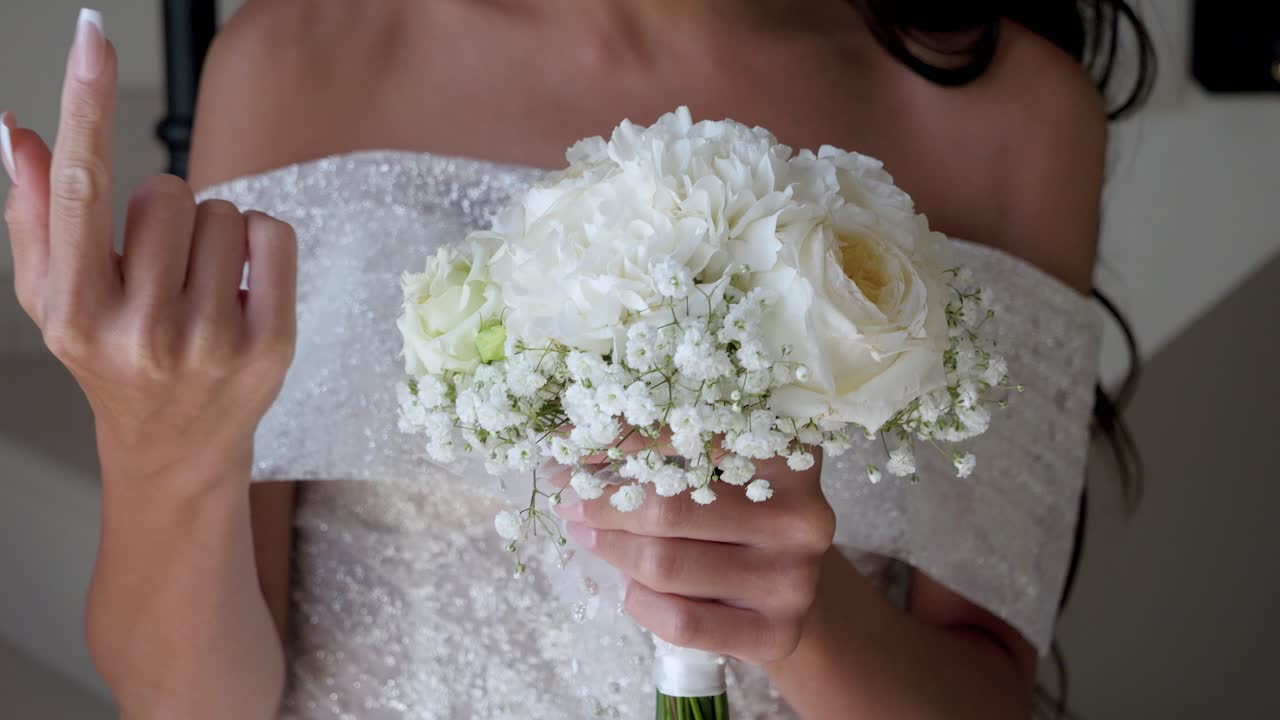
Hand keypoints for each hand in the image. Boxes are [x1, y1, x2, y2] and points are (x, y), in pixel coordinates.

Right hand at [3, 12, 296, 484]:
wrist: (175, 448)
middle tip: (159, 268)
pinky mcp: (269, 345)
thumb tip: (16, 132)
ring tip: (196, 285)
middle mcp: (140, 329)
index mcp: (77, 311)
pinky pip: (272, 233)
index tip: (92, 36)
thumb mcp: (55, 300)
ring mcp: (210, 340)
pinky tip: (239, 286)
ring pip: (221, 210)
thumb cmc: (112, 362)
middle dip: (164, 213)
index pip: (80, 188)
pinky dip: (258, 243)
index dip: (86, 103)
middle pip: (166, 190)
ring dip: (211, 233)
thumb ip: (34, 216)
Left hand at [554, 451, 834, 664]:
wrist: (788, 586)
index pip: (690, 437)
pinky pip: (679, 620)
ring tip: (588, 534)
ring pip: (666, 565)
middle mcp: (802, 516)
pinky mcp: (777, 633)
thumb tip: (571, 444)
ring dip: (611, 549)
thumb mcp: (718, 468)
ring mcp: (794, 580)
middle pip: (670, 508)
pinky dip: (639, 601)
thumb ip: (665, 449)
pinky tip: (630, 586)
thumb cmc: (738, 514)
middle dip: (604, 505)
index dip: (619, 439)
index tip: (569, 445)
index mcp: (790, 455)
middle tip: (569, 499)